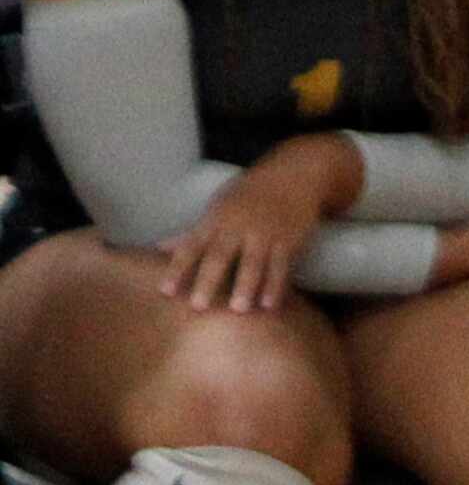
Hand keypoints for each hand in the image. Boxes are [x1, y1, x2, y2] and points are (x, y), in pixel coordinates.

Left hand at [159, 134, 352, 311]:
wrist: (293, 175)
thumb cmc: (249, 193)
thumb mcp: (218, 206)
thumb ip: (192, 232)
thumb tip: (159, 248)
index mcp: (216, 220)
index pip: (191, 246)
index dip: (178, 268)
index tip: (166, 291)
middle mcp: (238, 226)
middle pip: (220, 256)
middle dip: (208, 280)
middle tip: (198, 306)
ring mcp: (265, 233)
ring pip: (254, 263)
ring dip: (246, 286)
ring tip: (239, 310)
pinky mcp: (289, 240)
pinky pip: (281, 266)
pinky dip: (276, 286)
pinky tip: (269, 305)